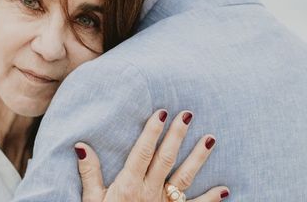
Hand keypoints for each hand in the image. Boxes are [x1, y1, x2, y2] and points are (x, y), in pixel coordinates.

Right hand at [75, 110, 228, 201]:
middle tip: (187, 115)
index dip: (152, 131)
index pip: (142, 152)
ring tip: (211, 139)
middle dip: (177, 136)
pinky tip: (225, 190)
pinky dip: (211, 200)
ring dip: (198, 159)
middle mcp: (150, 192)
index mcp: (129, 185)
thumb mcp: (92, 201)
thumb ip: (90, 173)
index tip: (162, 113)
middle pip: (165, 159)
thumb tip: (81, 145)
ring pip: (184, 178)